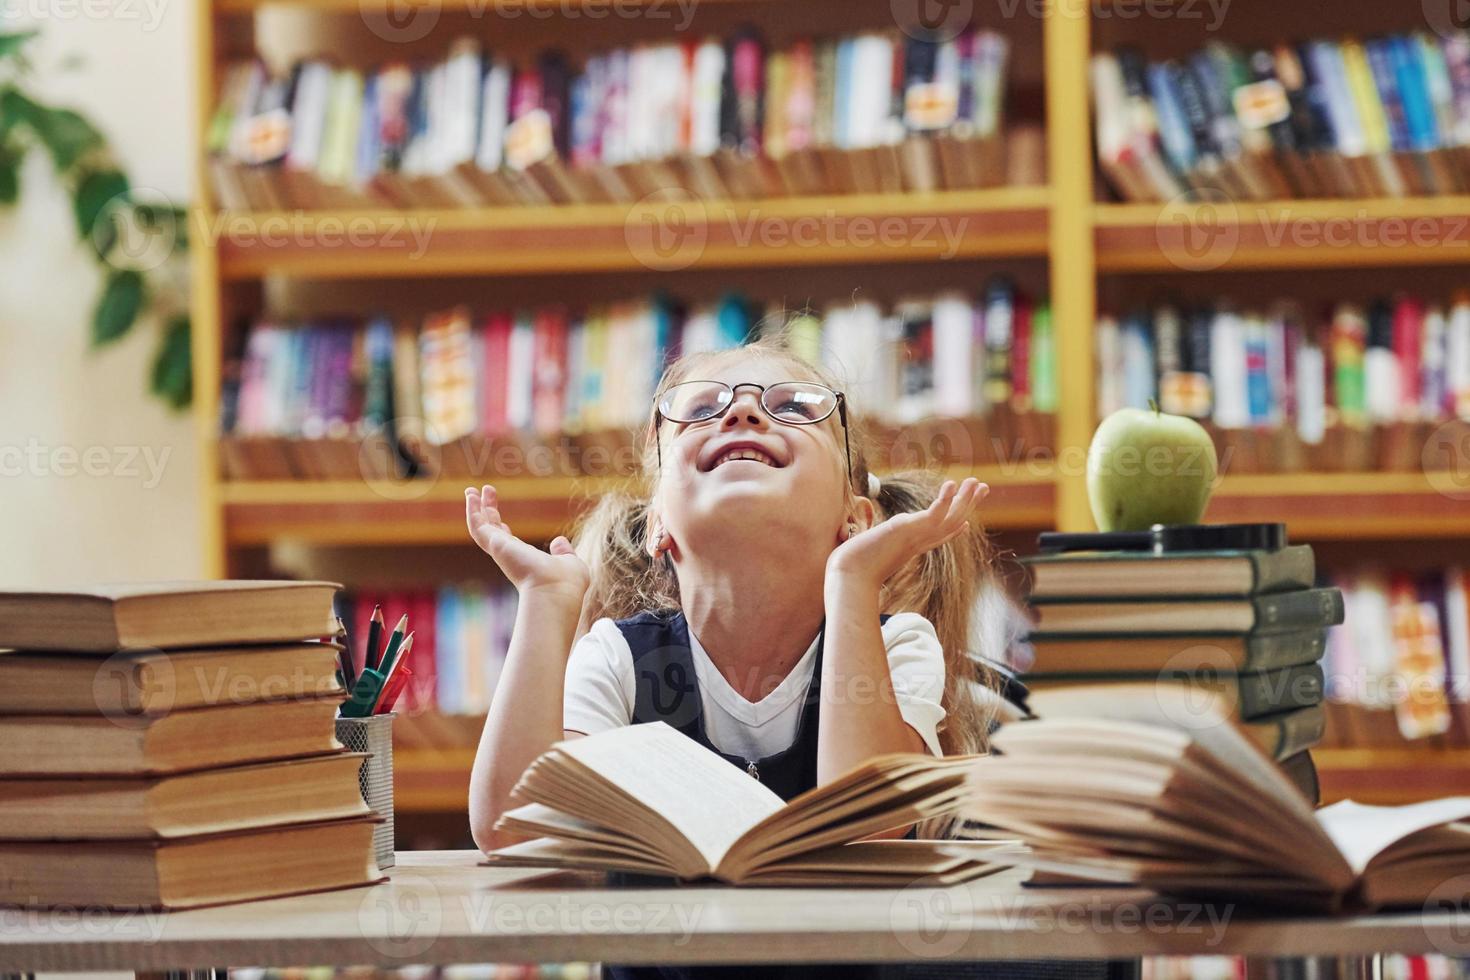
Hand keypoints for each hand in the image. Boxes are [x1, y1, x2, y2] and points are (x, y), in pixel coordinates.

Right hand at [466, 485, 589, 603]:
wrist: (557, 593)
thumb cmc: (566, 584)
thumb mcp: (569, 562)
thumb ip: (563, 552)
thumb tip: (559, 542)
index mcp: (525, 560)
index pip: (507, 541)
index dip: (501, 527)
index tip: (497, 516)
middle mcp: (510, 556)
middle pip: (492, 530)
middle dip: (487, 511)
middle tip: (485, 492)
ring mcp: (501, 551)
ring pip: (481, 527)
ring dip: (475, 508)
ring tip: (471, 490)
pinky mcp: (496, 545)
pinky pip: (478, 526)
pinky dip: (472, 511)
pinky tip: (472, 495)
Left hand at [826, 478, 987, 589]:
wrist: (849, 576)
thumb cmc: (851, 567)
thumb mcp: (865, 550)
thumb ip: (868, 544)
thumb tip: (856, 543)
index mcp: (909, 548)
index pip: (937, 538)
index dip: (954, 529)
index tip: (965, 521)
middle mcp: (917, 544)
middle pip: (950, 525)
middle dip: (967, 506)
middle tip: (982, 488)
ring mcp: (916, 537)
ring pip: (950, 519)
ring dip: (966, 500)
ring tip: (977, 482)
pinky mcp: (909, 530)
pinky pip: (934, 514)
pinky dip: (945, 500)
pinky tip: (953, 484)